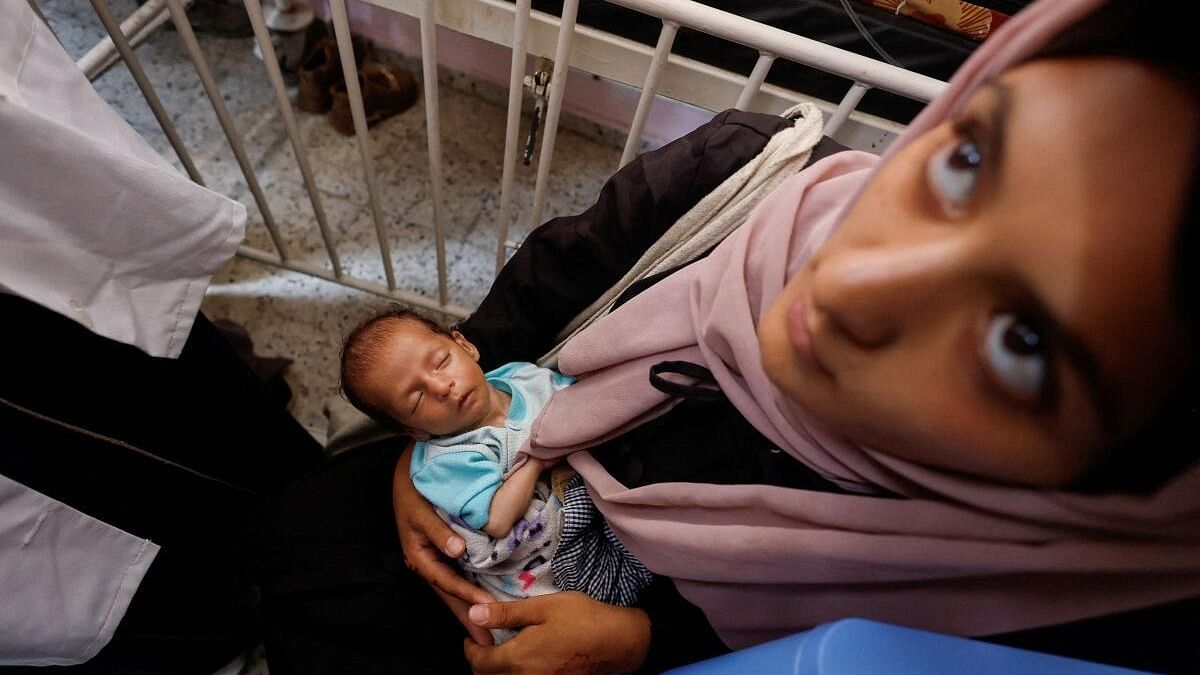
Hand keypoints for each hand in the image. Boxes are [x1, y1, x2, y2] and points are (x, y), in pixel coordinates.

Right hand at [393, 442, 495, 643]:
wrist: (408, 473)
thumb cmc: (414, 491)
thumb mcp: (422, 511)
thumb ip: (440, 532)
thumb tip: (457, 551)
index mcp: (419, 556)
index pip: (447, 582)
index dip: (467, 597)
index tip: (487, 609)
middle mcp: (425, 563)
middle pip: (450, 596)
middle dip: (467, 618)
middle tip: (487, 643)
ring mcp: (433, 560)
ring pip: (453, 590)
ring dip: (468, 610)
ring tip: (486, 632)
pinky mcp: (441, 553)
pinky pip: (454, 578)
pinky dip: (467, 592)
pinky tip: (480, 601)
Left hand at [462, 592, 650, 674]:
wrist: (617, 641)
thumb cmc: (582, 619)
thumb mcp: (543, 607)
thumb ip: (506, 613)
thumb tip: (474, 615)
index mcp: (518, 658)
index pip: (480, 661)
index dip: (471, 649)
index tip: (472, 636)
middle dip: (482, 661)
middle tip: (486, 642)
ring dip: (498, 670)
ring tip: (504, 651)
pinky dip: (516, 674)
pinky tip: (525, 659)